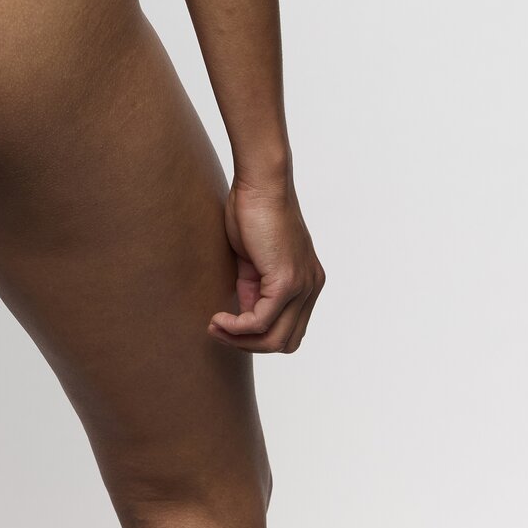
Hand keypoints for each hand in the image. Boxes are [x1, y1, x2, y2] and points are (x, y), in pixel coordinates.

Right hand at [209, 173, 325, 352]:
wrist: (260, 182)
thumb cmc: (253, 210)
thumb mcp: (253, 260)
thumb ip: (254, 289)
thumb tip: (245, 317)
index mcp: (307, 281)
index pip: (290, 330)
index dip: (259, 336)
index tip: (229, 326)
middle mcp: (311, 286)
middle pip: (286, 342)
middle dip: (250, 345)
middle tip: (220, 331)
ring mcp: (303, 285)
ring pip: (275, 338)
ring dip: (241, 340)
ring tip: (216, 327)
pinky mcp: (287, 281)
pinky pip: (261, 321)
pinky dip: (238, 327)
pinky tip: (220, 319)